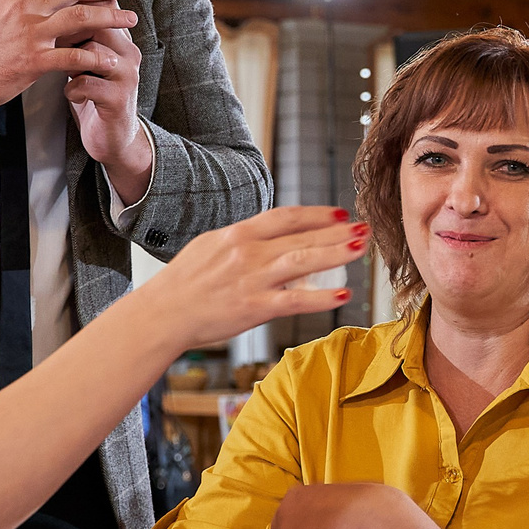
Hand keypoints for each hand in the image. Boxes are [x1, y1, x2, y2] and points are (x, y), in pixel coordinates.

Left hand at [64, 20, 153, 203]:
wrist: (114, 136)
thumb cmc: (95, 93)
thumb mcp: (86, 59)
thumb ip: (77, 36)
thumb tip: (51, 9)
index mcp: (119, 39)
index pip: (102, 5)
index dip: (75, 3)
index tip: (51, 9)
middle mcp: (128, 52)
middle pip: (98, 22)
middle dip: (68, 29)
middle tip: (50, 39)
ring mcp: (126, 75)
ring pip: (93, 50)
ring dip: (69, 59)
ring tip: (62, 68)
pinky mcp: (118, 99)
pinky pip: (88, 83)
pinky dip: (73, 89)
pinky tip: (72, 94)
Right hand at [138, 208, 366, 347]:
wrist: (162, 314)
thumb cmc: (183, 282)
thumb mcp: (210, 247)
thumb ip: (241, 240)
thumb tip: (267, 236)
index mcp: (238, 234)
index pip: (286, 217)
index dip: (317, 214)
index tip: (340, 214)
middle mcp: (249, 252)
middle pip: (302, 236)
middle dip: (338, 231)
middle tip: (365, 228)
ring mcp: (253, 280)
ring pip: (305, 262)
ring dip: (337, 253)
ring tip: (361, 249)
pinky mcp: (254, 308)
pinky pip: (296, 301)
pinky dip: (322, 298)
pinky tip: (343, 296)